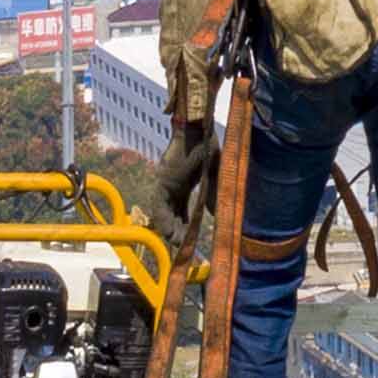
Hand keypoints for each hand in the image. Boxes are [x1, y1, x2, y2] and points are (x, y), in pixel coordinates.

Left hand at [158, 122, 218, 242]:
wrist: (198, 130)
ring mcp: (165, 184)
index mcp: (184, 185)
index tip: (192, 239)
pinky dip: (165, 221)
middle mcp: (172, 187)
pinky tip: (170, 233)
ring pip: (164, 213)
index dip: (187, 226)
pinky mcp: (162, 182)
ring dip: (170, 230)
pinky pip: (160, 206)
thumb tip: (217, 216)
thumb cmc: (208, 146)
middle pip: (173, 215)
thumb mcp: (214, 176)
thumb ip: (213, 195)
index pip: (183, 210)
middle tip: (184, 248)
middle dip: (178, 232)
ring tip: (178, 245)